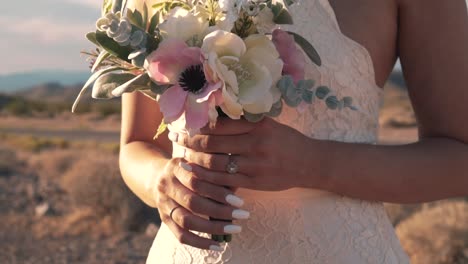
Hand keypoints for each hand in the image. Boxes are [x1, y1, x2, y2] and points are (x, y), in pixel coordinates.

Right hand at [151, 157, 249, 250]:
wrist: (159, 176)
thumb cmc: (190, 169)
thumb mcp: (200, 164)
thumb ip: (216, 173)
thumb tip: (238, 185)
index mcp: (176, 167)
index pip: (197, 181)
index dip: (218, 193)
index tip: (239, 201)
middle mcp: (166, 185)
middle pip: (192, 202)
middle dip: (220, 211)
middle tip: (242, 215)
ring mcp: (163, 203)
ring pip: (186, 220)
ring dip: (213, 227)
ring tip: (235, 229)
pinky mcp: (164, 219)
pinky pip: (181, 236)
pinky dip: (200, 242)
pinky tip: (217, 246)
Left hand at [169, 117, 320, 190]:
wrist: (309, 163)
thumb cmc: (285, 140)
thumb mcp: (268, 124)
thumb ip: (243, 122)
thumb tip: (212, 117)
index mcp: (257, 125)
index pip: (219, 125)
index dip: (197, 126)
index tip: (182, 124)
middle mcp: (256, 143)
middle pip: (213, 144)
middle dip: (190, 142)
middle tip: (176, 140)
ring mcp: (256, 165)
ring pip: (216, 164)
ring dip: (196, 162)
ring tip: (183, 159)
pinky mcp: (256, 182)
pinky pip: (226, 181)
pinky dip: (209, 179)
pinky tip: (199, 176)